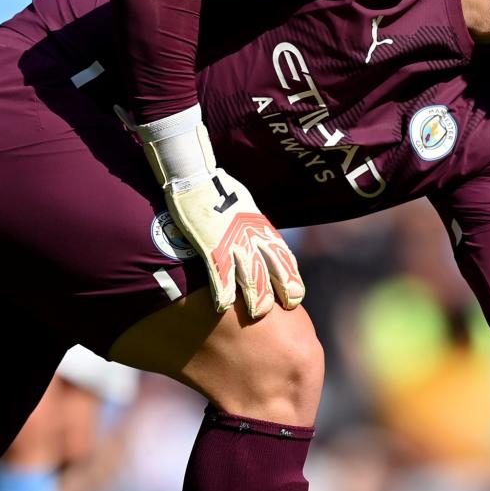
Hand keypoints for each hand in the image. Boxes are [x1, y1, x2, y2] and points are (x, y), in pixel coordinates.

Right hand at [166, 170, 304, 318]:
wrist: (195, 176)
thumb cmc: (217, 188)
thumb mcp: (243, 206)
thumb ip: (250, 224)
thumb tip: (251, 235)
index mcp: (262, 227)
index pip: (285, 257)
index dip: (292, 278)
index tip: (294, 296)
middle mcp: (253, 237)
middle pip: (277, 270)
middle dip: (285, 291)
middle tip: (288, 307)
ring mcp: (234, 243)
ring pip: (253, 278)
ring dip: (258, 299)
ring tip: (258, 314)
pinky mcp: (212, 246)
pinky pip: (221, 275)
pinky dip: (223, 293)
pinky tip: (223, 307)